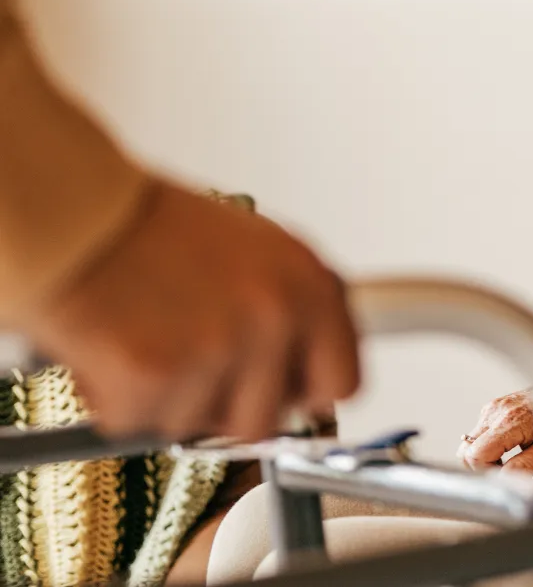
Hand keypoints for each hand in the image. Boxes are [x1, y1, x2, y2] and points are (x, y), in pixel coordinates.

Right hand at [20, 179, 359, 440]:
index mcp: (310, 285)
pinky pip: (140, 422)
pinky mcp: (156, 377)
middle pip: (265, 420)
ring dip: (168, 400)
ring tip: (149, 338)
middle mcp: (274, 318)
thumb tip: (306, 360)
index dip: (302, 391)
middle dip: (223, 405)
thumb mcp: (258, 254)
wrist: (79, 215)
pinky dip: (117, 398)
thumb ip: (291, 310)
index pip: (342, 382)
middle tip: (191, 363)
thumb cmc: (155, 230)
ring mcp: (218, 351)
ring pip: (199, 426)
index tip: (279, 388)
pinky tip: (114, 348)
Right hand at [459, 388, 532, 473]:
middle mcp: (496, 411)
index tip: (503, 475)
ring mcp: (493, 406)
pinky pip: (480, 432)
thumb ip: (524, 466)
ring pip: (470, 442)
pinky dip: (488, 444)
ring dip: (484, 455)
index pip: (475, 456)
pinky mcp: (494, 407)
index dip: (486, 472)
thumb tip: (501, 479)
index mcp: (509, 421)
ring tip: (509, 457)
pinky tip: (508, 446)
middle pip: (465, 450)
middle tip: (505, 468)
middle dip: (481, 466)